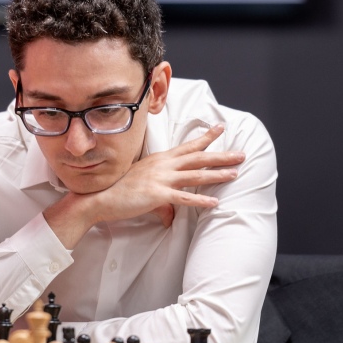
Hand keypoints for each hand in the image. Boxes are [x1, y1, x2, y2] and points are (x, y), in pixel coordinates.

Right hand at [92, 124, 243, 225]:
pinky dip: (200, 200)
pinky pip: (184, 198)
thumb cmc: (120, 190)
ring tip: (235, 174)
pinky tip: (215, 202)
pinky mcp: (157, 194)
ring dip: (217, 174)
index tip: (220, 128)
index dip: (206, 137)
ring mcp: (161, 179)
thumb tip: (169, 215)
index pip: (188, 146)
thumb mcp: (143, 185)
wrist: (101, 197)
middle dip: (221, 155)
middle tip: (241, 154)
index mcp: (160, 159)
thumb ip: (161, 197)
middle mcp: (163, 165)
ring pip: (195, 175)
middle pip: (198, 158)